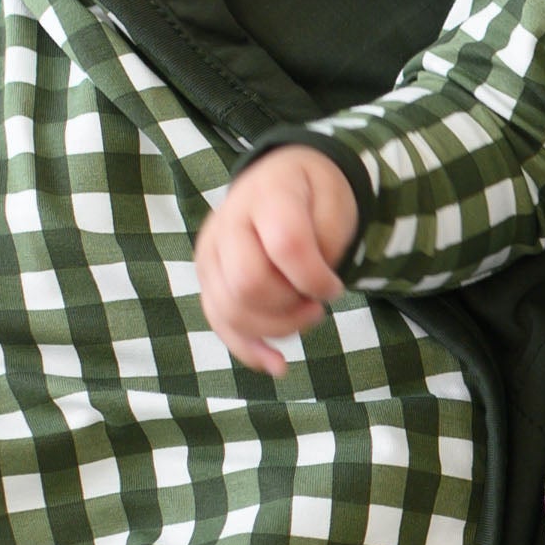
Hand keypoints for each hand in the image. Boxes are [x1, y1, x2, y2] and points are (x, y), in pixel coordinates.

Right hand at [193, 145, 360, 375]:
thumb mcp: (337, 203)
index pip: (285, 246)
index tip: (335, 288)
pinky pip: (219, 322)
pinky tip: (276, 365)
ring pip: (230, 310)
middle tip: (318, 305)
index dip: (315, 279)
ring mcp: (210, 253)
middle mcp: (227, 224)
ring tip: (305, 316)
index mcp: (267, 195)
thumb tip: (311, 291)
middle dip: (291, 308)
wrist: (280, 179)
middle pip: (249, 285)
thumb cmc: (314, 195)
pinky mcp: (208, 279)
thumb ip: (327, 243)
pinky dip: (248, 348)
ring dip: (276, 328)